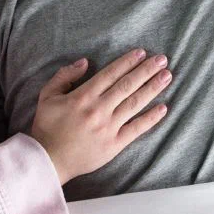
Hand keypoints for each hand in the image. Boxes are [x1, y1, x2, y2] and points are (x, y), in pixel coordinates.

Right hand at [30, 49, 171, 184]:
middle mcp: (99, 109)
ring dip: (152, 88)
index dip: (127, 62)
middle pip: (127, 85)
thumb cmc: (47, 127)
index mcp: (83, 96)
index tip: (142, 53)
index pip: (110, 74)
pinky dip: (151, 118)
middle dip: (146, 70)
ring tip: (167, 76)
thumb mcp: (47, 95)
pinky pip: (136, 129)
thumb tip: (85, 62)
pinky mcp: (114, 144)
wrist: (48, 160)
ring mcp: (108, 127)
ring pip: (135, 104)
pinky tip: (163, 108)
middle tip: (162, 60)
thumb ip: (64, 76)